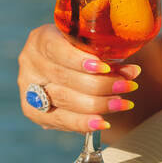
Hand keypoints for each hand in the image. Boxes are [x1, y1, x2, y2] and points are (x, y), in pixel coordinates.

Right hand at [18, 23, 139, 132]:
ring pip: (64, 99)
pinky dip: (84, 123)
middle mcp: (30, 63)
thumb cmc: (81, 49)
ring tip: (122, 103)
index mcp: (41, 39)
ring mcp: (29, 89)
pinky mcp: (34, 111)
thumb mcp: (89, 44)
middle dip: (100, 84)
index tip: (106, 67)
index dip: (80, 60)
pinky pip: (61, 120)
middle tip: (127, 86)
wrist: (64, 66)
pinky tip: (103, 123)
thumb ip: (106, 54)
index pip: (57, 50)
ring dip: (98, 103)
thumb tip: (133, 72)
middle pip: (64, 77)